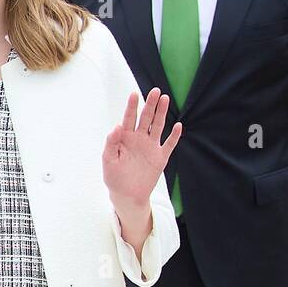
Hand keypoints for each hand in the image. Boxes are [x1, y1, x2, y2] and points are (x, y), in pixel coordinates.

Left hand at [103, 88, 182, 216]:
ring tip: (165, 99)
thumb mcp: (108, 160)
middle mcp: (139, 139)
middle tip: (155, 91)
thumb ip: (111, 143)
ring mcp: (150, 147)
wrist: (127, 196)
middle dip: (150, 104)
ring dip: (162, 113)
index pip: (129, 118)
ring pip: (158, 126)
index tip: (134, 94)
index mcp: (125, 138)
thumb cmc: (114, 178)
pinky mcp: (160, 157)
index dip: (132, 106)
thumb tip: (116, 126)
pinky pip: (169, 144)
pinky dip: (174, 136)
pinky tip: (178, 126)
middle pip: (146, 118)